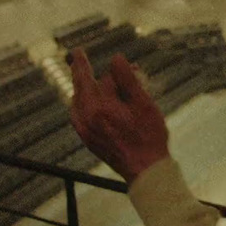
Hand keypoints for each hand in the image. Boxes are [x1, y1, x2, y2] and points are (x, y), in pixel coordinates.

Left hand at [68, 47, 169, 179]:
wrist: (145, 170)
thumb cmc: (148, 136)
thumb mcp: (143, 104)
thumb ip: (128, 79)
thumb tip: (116, 58)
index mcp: (101, 107)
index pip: (101, 79)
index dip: (109, 69)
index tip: (92, 54)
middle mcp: (87, 118)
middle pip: (81, 87)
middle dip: (81, 70)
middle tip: (78, 54)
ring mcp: (85, 130)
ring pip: (77, 101)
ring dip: (81, 88)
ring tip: (84, 77)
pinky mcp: (87, 139)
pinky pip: (77, 115)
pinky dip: (80, 103)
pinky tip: (87, 102)